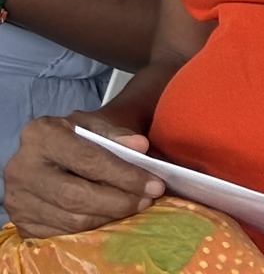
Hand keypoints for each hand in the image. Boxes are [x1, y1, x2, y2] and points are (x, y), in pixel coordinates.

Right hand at [2, 112, 162, 237]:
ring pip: (70, 219)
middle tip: (147, 199)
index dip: (125, 175)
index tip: (154, 184)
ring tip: (135, 207)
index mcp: (40, 135)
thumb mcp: (97, 124)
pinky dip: (91, 227)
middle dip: (119, 201)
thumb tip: (140, 147)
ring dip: (109, 216)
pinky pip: (61, 232)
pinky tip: (111, 216)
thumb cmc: (81, 134)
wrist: (54, 147)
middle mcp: (21, 168)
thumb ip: (119, 133)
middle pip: (76, 195)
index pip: (89, 161)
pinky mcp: (21, 222)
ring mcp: (17, 199)